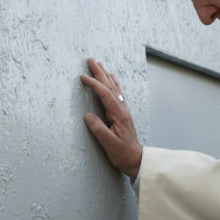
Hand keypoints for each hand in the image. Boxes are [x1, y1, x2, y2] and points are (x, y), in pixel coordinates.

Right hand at [80, 57, 141, 178]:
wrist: (135, 159)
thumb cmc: (122, 153)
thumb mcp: (109, 144)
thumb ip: (98, 129)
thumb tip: (88, 116)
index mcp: (118, 114)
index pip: (105, 94)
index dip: (94, 84)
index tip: (83, 77)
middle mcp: (122, 109)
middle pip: (110, 86)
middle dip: (100, 72)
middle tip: (90, 60)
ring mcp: (123, 110)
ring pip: (113, 87)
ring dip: (105, 75)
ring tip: (99, 64)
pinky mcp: (121, 113)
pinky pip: (117, 93)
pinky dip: (112, 83)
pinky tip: (111, 78)